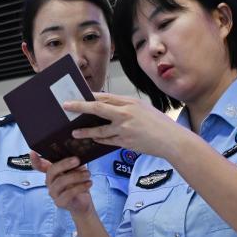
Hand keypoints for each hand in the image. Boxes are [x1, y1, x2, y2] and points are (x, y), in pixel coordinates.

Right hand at [30, 151, 94, 216]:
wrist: (84, 202)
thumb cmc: (79, 184)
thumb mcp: (77, 170)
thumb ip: (74, 163)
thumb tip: (76, 156)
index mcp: (52, 172)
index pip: (39, 166)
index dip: (35, 160)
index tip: (32, 152)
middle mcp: (50, 182)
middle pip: (51, 171)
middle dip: (65, 164)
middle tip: (77, 160)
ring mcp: (53, 193)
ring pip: (61, 182)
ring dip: (76, 176)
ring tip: (87, 174)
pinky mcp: (60, 202)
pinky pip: (68, 193)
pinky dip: (80, 187)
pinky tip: (88, 183)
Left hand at [64, 92, 178, 158]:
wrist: (170, 139)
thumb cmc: (158, 123)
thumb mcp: (142, 108)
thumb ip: (125, 107)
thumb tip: (107, 106)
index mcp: (130, 102)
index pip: (105, 96)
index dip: (89, 95)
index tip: (77, 94)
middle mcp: (125, 113)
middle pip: (97, 108)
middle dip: (80, 106)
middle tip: (66, 106)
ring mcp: (124, 129)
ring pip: (99, 129)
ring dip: (85, 131)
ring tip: (73, 132)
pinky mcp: (125, 142)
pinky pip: (107, 141)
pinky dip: (99, 140)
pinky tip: (92, 140)